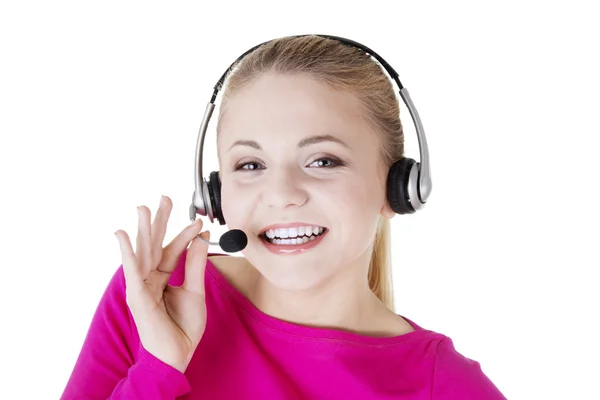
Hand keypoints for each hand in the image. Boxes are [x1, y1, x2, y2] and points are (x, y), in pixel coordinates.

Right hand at [114, 195, 209, 372]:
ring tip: (143, 208)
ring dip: (143, 230)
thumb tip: (202, 237)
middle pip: (154, 244)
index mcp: (162, 277)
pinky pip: (132, 271)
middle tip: (164, 197)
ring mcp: (141, 286)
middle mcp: (149, 278)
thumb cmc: (183, 326)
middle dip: (159, 221)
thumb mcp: (196, 290)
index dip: (185, 235)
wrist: (178, 354)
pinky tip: (123, 235)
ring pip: (142, 252)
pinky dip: (127, 253)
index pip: (172, 249)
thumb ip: (196, 264)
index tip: (199, 221)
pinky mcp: (137, 296)